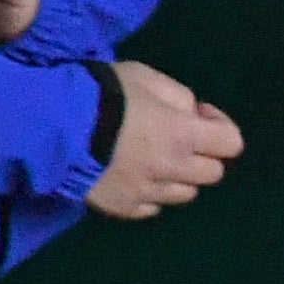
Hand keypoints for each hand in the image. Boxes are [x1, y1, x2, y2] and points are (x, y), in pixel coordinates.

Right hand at [86, 60, 244, 218]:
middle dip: (200, 155)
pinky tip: (131, 177)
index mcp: (183, 134)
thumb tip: (190, 114)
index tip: (197, 115)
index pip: (231, 142)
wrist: (52, 126)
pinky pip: (151, 208)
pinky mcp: (123, 207)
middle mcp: (173, 169)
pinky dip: (149, 195)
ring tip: (152, 161)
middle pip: (212, 173)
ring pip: (184, 194)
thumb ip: (176, 95)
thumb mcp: (143, 76)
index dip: (220, 126)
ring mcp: (148, 192)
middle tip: (176, 140)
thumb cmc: (101, 94)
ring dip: (176, 178)